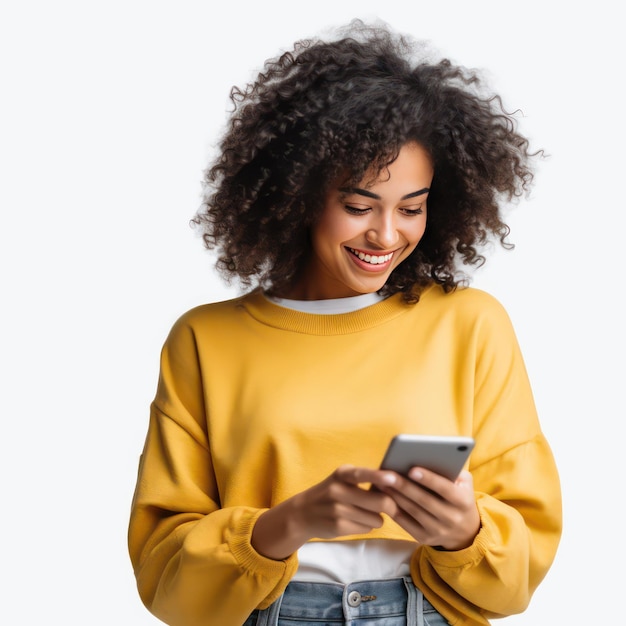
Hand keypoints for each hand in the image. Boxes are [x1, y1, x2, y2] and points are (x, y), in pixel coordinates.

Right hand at [251, 465, 398, 559]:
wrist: (302, 513)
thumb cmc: (331, 493)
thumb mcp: (342, 479)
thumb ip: (364, 479)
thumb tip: (394, 485)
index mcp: (342, 473)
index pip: (363, 474)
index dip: (380, 477)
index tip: (393, 478)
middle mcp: (339, 490)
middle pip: (381, 502)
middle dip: (390, 506)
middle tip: (389, 506)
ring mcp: (338, 510)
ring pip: (377, 519)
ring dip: (377, 519)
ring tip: (365, 513)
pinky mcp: (338, 526)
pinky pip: (367, 529)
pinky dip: (366, 527)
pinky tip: (355, 521)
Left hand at [381, 468, 479, 550]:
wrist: (464, 532)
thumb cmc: (459, 497)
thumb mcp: (464, 483)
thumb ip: (452, 470)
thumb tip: (427, 457)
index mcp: (463, 502)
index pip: (445, 489)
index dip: (429, 479)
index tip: (412, 469)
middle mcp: (452, 518)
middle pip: (424, 500)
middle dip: (404, 486)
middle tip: (387, 474)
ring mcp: (437, 531)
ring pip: (412, 511)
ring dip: (395, 495)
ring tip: (381, 482)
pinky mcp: (424, 538)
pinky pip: (405, 523)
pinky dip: (393, 508)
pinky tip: (383, 496)